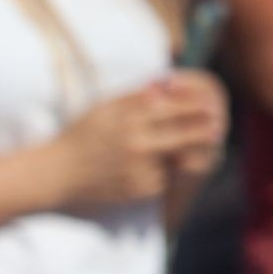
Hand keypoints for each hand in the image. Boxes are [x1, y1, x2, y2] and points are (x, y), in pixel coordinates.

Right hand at [52, 74, 229, 209]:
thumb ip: (133, 97)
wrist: (55, 175)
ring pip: (180, 158)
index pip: (174, 108)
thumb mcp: (101, 109)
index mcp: (127, 119)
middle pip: (187, 134)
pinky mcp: (141, 189)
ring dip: (189, 151)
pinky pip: (166, 177)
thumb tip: (163, 83)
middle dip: (205, 129)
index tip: (208, 102)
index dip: (195, 105)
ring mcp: (141, 168)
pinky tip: (156, 167)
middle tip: (217, 125)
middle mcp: (137, 143)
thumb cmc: (78, 138)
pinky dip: (166, 171)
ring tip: (198, 146)